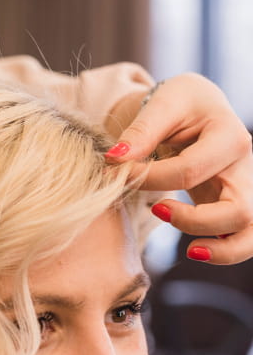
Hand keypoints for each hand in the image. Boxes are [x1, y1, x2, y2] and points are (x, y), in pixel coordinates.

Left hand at [105, 72, 252, 263]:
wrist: (198, 111)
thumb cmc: (181, 104)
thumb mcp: (163, 104)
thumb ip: (140, 131)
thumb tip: (115, 159)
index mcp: (229, 136)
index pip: (189, 171)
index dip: (148, 178)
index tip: (117, 173)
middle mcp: (246, 166)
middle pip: (238, 210)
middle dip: (194, 221)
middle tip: (156, 210)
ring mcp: (245, 189)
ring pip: (251, 233)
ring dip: (224, 250)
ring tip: (191, 251)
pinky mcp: (234, 205)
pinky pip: (241, 238)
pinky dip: (224, 251)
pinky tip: (197, 250)